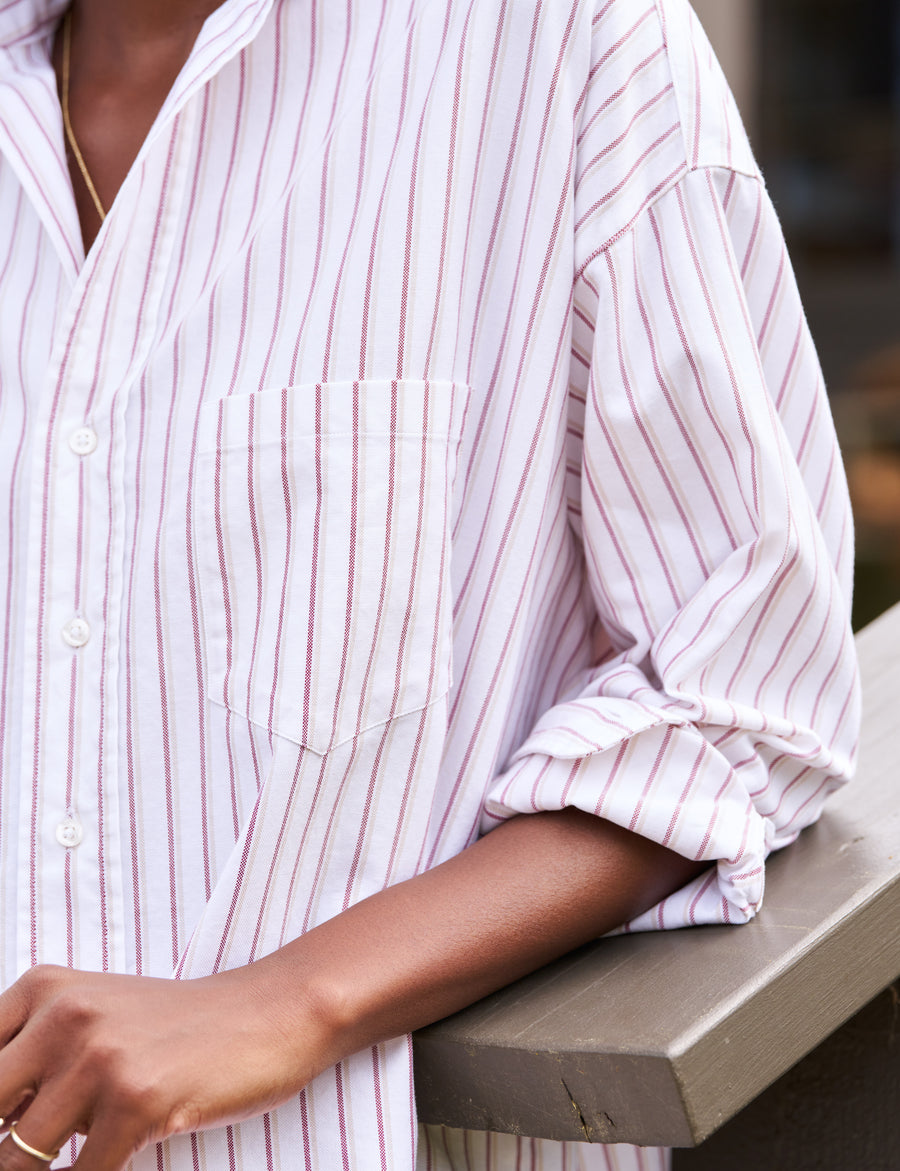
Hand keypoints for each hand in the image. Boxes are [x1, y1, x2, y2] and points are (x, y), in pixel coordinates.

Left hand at [0, 962, 323, 1170]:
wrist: (269, 1014)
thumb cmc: (180, 1026)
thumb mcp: (97, 1019)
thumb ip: (35, 1063)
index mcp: (44, 988)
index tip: (7, 1127)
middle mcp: (65, 1015)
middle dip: (4, 1149)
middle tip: (25, 1155)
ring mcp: (101, 1057)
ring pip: (19, 1158)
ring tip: (82, 1150)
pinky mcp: (137, 1101)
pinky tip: (110, 1164)